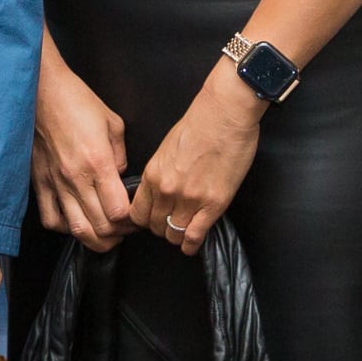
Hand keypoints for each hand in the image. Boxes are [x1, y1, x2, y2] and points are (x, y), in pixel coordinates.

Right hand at [31, 53, 133, 252]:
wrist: (41, 92)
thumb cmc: (76, 101)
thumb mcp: (113, 123)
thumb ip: (121, 154)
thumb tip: (121, 175)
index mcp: (98, 163)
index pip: (118, 212)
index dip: (132, 220)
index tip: (137, 216)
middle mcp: (76, 179)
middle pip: (101, 228)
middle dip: (119, 234)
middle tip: (126, 228)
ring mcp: (56, 184)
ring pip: (77, 230)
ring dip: (96, 239)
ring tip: (106, 233)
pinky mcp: (40, 184)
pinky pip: (51, 219)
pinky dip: (66, 228)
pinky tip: (76, 221)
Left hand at [128, 82, 261, 257]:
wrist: (224, 114)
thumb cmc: (199, 123)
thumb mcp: (166, 148)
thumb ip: (160, 172)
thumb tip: (159, 189)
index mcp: (153, 174)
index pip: (137, 213)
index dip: (144, 219)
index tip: (151, 219)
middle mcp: (167, 190)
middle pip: (154, 226)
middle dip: (160, 228)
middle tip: (169, 225)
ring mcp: (190, 199)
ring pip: (173, 234)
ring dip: (176, 236)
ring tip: (182, 232)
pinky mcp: (213, 204)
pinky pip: (195, 235)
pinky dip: (191, 245)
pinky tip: (191, 246)